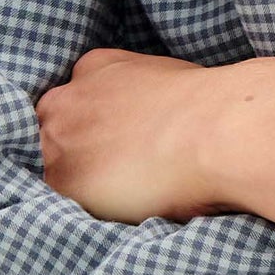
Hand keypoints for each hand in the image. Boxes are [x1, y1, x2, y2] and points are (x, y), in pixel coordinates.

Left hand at [36, 48, 274, 230]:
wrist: (220, 130)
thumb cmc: (215, 107)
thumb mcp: (174, 80)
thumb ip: (147, 96)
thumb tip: (159, 123)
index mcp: (97, 66)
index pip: (77, 98)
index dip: (97, 124)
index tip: (120, 142)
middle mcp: (68, 97)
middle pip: (56, 129)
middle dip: (81, 149)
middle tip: (122, 171)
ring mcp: (59, 137)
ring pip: (53, 164)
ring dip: (82, 180)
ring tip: (125, 195)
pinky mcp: (62, 179)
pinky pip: (60, 200)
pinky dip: (84, 208)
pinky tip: (119, 208)